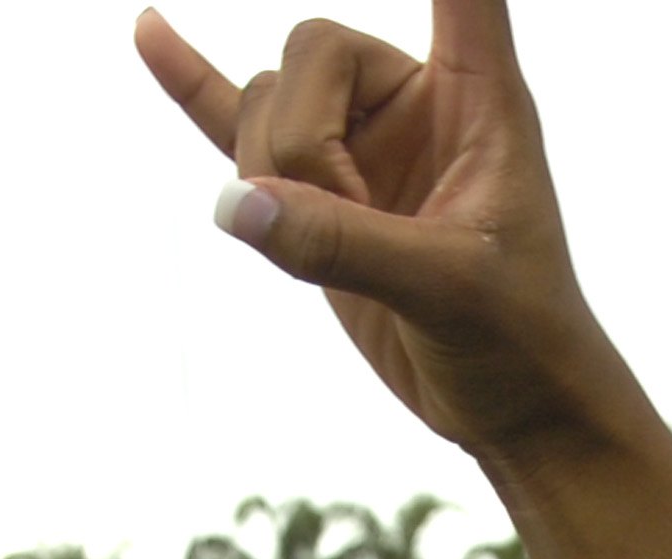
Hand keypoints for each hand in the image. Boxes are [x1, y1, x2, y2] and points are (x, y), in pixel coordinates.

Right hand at [134, 4, 638, 468]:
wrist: (515, 408)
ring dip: (274, 174)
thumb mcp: (447, 288)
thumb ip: (343, 244)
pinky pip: (236, 122)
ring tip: (336, 245)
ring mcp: (362, 142)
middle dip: (301, 139)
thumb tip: (237, 206)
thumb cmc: (523, 339)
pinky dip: (190, 85)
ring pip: (267, 104)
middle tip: (346, 221)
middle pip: (309, 49)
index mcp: (481, 92)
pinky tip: (148, 34)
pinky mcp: (318, 191)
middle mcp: (417, 99)